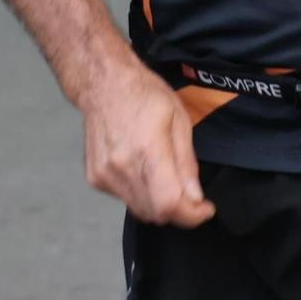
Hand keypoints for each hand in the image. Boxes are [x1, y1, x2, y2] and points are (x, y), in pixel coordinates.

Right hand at [79, 61, 215, 227]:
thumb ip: (187, 163)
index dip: (192, 215)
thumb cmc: (144, 94)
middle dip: (179, 211)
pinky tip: (142, 171)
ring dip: (159, 205)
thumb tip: (195, 197)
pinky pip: (125, 199)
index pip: (169, 203)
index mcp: (147, 148)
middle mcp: (122, 167)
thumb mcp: (179, 120)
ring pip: (140, 210)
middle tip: (191, 195)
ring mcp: (105, 175)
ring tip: (166, 179)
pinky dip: (140, 195)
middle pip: (156, 213)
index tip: (205, 209)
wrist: (103, 84)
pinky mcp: (95, 178)